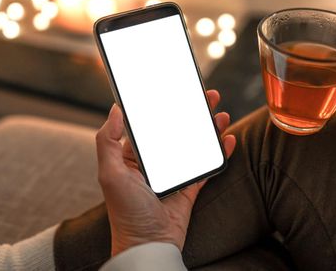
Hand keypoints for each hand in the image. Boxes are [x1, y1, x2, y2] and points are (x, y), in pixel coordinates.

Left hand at [96, 90, 235, 255]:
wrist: (149, 244)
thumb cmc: (126, 212)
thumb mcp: (110, 173)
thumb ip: (107, 141)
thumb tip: (115, 109)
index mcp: (135, 156)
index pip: (153, 124)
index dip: (166, 107)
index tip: (177, 90)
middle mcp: (156, 162)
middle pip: (179, 130)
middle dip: (194, 112)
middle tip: (208, 96)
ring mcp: (175, 174)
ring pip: (196, 144)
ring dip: (209, 129)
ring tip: (221, 114)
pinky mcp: (190, 187)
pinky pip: (208, 166)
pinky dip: (219, 153)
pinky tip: (228, 140)